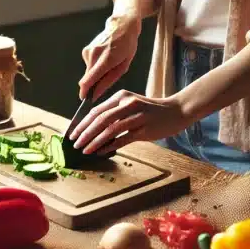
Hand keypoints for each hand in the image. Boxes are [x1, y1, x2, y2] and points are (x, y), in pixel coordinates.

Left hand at [68, 90, 192, 154]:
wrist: (176, 111)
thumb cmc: (150, 111)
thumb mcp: (131, 105)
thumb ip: (114, 113)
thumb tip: (92, 128)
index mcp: (121, 96)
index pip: (96, 110)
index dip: (82, 123)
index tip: (73, 133)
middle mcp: (127, 104)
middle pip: (100, 119)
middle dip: (85, 133)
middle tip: (74, 143)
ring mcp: (136, 116)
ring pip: (110, 130)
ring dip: (94, 141)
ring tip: (84, 150)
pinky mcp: (144, 129)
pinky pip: (123, 139)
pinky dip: (110, 146)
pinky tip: (100, 152)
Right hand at [79, 13, 141, 99]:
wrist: (122, 26)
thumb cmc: (127, 46)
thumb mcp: (124, 66)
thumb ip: (108, 81)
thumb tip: (96, 94)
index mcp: (107, 59)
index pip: (90, 79)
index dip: (85, 92)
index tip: (84, 100)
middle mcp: (94, 54)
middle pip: (87, 78)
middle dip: (93, 85)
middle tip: (105, 81)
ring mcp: (88, 51)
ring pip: (88, 73)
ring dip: (96, 74)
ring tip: (108, 64)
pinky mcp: (85, 50)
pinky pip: (89, 65)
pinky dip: (95, 66)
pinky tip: (104, 58)